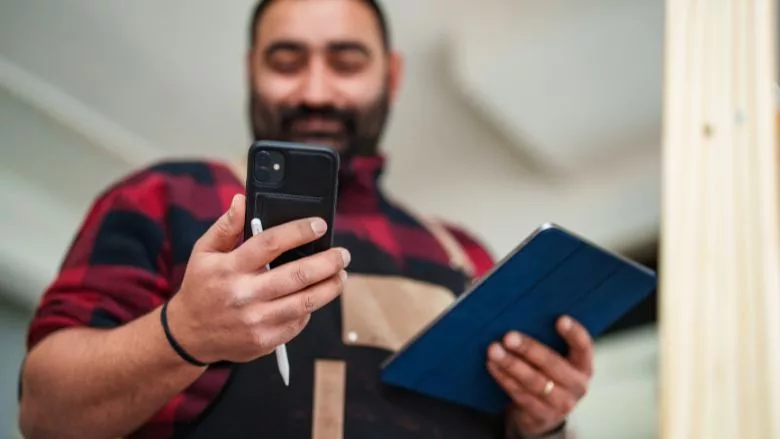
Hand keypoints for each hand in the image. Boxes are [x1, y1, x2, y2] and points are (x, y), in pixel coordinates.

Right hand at [166, 194, 350, 363]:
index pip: (271, 243)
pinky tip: (316, 297)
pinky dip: (311, 308)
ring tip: (341, 275)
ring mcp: (256, 321)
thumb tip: (242, 200)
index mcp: (230, 268)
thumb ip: (226, 226)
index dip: (299, 232)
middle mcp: (245, 294)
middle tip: (342, 254)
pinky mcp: (265, 341)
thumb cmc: (201, 287)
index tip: (320, 226)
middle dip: (328, 262)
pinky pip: (298, 322)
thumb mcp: (203, 252)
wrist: (189, 335)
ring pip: (305, 302)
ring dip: (330, 287)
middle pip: (298, 275)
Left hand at [487, 316, 593, 437]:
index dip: (574, 334)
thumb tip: (521, 313)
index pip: (584, 347)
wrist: (542, 416)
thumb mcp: (555, 360)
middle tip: (509, 336)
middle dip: (529, 349)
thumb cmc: (546, 375)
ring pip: (533, 381)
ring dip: (511, 364)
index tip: (560, 319)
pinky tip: (492, 365)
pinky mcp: (541, 415)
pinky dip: (504, 378)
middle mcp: (577, 386)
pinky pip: (520, 394)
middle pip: (552, 364)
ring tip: (494, 350)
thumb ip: (547, 341)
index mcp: (583, 366)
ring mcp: (560, 404)